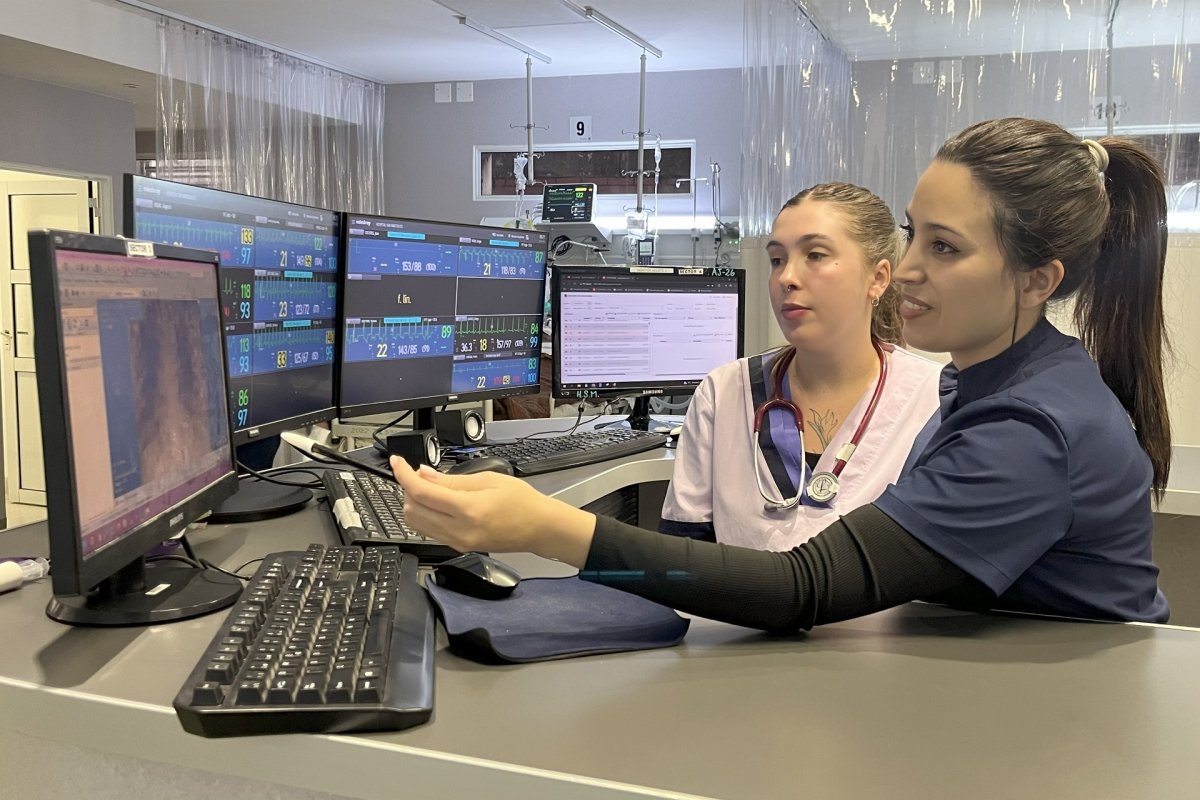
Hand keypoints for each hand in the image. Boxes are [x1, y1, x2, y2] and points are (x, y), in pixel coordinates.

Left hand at [390, 457, 596, 565]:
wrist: (539, 528)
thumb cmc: (522, 502)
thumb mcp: (488, 480)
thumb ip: (451, 479)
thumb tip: (423, 474)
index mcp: (468, 510)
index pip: (421, 492)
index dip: (403, 475)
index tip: (397, 462)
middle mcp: (459, 531)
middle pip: (412, 509)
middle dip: (407, 488)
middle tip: (414, 472)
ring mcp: (457, 542)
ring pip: (416, 523)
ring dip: (412, 502)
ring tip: (424, 487)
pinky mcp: (458, 547)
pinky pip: (429, 531)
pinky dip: (423, 514)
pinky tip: (433, 502)